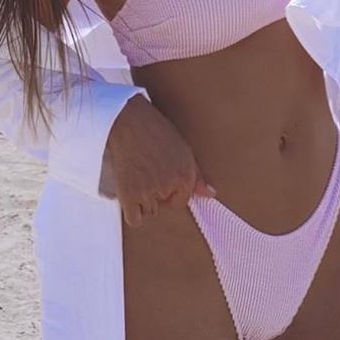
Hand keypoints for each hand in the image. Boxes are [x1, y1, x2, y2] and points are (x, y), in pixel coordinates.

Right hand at [100, 93, 216, 225]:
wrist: (128, 121)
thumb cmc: (155, 131)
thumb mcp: (183, 149)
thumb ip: (197, 176)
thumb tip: (211, 194)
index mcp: (185, 176)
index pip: (181, 201)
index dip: (170, 192)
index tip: (158, 176)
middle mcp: (169, 186)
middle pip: (163, 206)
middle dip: (155, 195)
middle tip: (146, 173)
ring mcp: (149, 192)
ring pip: (148, 212)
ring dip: (142, 201)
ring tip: (137, 177)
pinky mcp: (129, 195)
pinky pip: (134, 218)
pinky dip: (132, 210)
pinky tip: (129, 193)